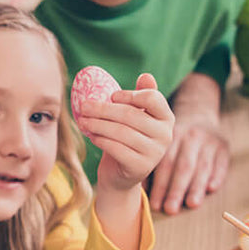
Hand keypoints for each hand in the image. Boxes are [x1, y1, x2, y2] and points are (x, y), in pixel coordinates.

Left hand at [78, 73, 175, 194]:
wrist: (121, 174)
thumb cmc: (127, 137)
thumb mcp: (134, 116)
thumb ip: (139, 97)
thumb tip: (146, 75)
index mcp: (166, 117)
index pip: (152, 98)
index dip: (130, 95)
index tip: (111, 96)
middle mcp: (165, 135)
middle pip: (131, 115)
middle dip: (103, 109)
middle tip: (83, 106)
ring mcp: (154, 153)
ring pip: (121, 132)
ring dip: (97, 124)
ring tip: (82, 120)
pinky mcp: (140, 167)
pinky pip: (116, 148)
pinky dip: (100, 140)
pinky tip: (90, 136)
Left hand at [148, 111, 229, 214]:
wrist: (199, 115)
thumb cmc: (175, 141)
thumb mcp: (164, 144)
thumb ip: (155, 164)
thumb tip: (142, 191)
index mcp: (171, 136)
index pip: (165, 163)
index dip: (159, 185)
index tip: (154, 205)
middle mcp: (190, 136)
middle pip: (183, 166)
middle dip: (176, 190)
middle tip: (170, 210)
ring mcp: (209, 140)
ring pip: (203, 166)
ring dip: (197, 187)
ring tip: (191, 204)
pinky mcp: (224, 146)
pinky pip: (221, 162)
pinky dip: (217, 175)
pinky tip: (211, 189)